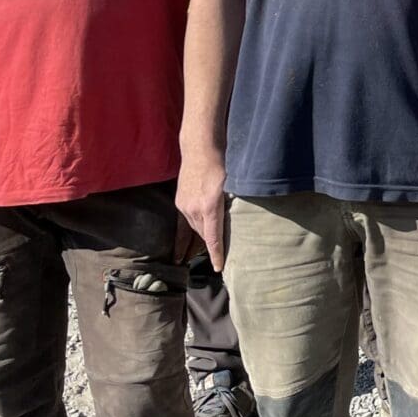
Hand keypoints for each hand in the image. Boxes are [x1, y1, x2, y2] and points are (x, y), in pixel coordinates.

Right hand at [175, 153, 229, 271]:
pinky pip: (186, 221)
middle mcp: (194, 209)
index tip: (219, 268)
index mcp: (209, 206)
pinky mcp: (179, 202)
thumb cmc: (221, 163)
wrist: (199, 149)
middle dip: (211, 245)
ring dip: (203, 235)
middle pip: (203, 234)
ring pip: (195, 228)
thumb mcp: (232, 184)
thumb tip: (238, 220)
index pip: (212, 238)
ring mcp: (184, 205)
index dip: (216, 254)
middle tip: (222, 254)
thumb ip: (231, 204)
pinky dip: (193, 228)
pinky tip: (193, 236)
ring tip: (211, 242)